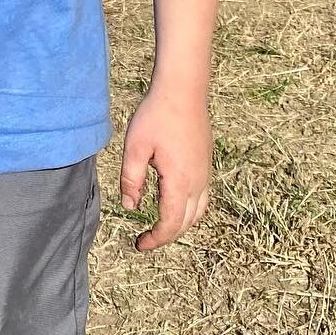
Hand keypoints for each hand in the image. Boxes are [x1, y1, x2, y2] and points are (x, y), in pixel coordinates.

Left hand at [118, 86, 211, 251]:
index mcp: (180, 182)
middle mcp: (198, 182)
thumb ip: (131, 179)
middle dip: (166, 235)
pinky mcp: (206, 163)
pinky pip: (201, 197)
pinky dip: (188, 210)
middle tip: (145, 239)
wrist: (183, 90)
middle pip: (186, 222)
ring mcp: (205, 173)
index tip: (139, 244)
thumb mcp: (135, 147)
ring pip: (198, 212)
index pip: (170, 223)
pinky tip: (172, 202)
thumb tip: (130, 206)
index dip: (155, 239)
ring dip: (180, 224)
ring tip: (160, 226)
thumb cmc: (156, 115)